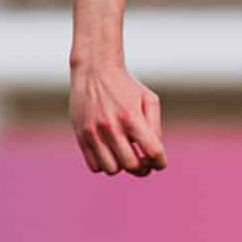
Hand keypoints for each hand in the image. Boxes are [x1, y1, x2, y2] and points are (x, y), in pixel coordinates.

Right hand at [69, 61, 165, 175]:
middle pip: (132, 165)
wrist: (94, 71)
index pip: (152, 152)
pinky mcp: (81, 136)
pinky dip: (105, 164)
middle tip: (145, 163)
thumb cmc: (126, 87)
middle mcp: (111, 127)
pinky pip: (94, 165)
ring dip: (122, 167)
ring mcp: (93, 133)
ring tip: (126, 156)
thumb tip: (154, 152)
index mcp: (131, 117)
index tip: (160, 162)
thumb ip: (155, 127)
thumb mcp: (149, 100)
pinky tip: (111, 153)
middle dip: (143, 169)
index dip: (160, 162)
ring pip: (112, 169)